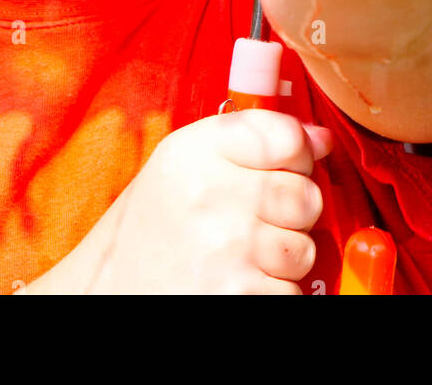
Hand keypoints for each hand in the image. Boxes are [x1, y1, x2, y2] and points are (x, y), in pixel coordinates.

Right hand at [23, 110, 332, 294]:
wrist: (110, 289)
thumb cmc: (154, 226)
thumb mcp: (185, 163)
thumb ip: (251, 138)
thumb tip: (320, 139)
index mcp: (196, 150)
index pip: (287, 136)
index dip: (295, 155)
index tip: (280, 166)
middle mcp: (210, 193)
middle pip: (305, 194)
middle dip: (291, 213)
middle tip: (252, 221)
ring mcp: (226, 248)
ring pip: (304, 249)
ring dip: (282, 260)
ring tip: (240, 257)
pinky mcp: (238, 296)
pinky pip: (291, 292)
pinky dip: (272, 294)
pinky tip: (237, 284)